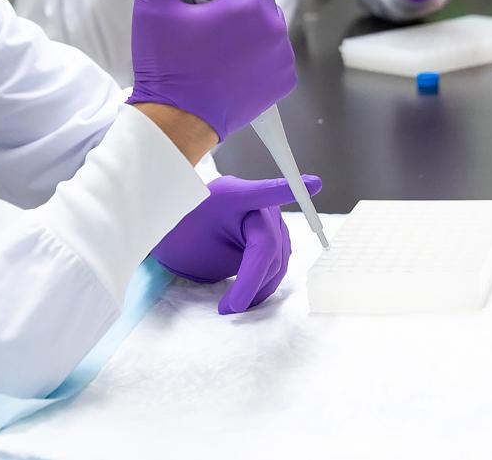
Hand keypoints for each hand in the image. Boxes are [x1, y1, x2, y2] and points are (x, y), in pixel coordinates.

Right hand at [126, 0, 297, 142]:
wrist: (178, 121)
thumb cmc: (165, 65)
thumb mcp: (151, 8)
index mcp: (246, 6)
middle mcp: (272, 28)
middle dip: (240, 2)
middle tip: (211, 17)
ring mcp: (281, 56)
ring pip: (271, 25)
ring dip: (253, 28)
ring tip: (222, 41)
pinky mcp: (284, 80)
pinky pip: (277, 53)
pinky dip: (261, 54)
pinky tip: (235, 61)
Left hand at [153, 174, 323, 314]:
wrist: (177, 231)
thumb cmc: (181, 238)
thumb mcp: (195, 249)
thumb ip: (230, 261)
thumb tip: (266, 279)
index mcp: (231, 195)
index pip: (264, 192)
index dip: (289, 189)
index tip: (314, 183)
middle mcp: (257, 202)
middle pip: (268, 246)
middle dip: (251, 282)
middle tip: (227, 308)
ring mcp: (269, 216)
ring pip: (277, 258)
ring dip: (259, 285)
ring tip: (233, 304)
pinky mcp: (274, 231)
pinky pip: (277, 260)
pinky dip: (264, 280)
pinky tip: (248, 294)